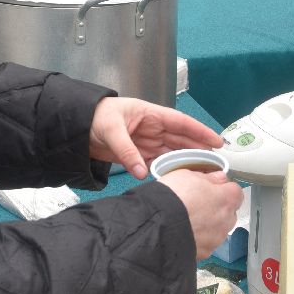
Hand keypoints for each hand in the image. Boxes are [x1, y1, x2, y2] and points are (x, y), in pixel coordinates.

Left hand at [88, 98, 222, 178]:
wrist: (77, 126)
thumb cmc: (95, 117)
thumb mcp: (112, 130)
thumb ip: (127, 151)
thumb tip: (143, 172)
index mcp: (151, 115)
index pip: (181, 123)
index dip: (200, 131)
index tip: (217, 141)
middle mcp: (153, 128)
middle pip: (181, 140)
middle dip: (199, 150)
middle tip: (215, 164)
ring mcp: (146, 142)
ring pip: (172, 153)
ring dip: (186, 162)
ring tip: (203, 174)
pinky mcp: (138, 154)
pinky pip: (158, 163)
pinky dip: (168, 170)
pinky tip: (178, 178)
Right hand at [159, 170, 243, 259]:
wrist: (156, 227)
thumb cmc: (172, 200)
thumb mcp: (187, 175)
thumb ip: (207, 178)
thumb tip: (217, 178)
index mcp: (227, 198)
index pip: (234, 190)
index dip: (222, 188)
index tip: (211, 187)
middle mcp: (227, 220)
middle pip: (228, 212)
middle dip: (217, 208)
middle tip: (198, 203)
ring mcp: (216, 239)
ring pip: (218, 229)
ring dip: (208, 224)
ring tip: (187, 219)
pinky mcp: (205, 253)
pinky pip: (206, 243)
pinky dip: (198, 238)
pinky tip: (184, 231)